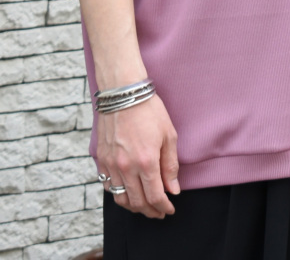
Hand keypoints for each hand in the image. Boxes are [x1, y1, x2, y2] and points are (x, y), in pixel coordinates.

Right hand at [96, 93, 179, 217]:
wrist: (123, 92)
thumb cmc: (149, 110)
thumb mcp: (169, 135)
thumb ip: (170, 165)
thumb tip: (173, 189)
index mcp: (146, 162)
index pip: (155, 196)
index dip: (164, 207)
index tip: (169, 209)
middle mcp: (126, 167)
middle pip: (138, 202)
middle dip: (150, 211)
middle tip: (159, 212)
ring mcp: (111, 164)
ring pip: (121, 198)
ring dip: (134, 206)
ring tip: (144, 205)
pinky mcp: (101, 158)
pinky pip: (108, 185)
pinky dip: (118, 194)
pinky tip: (128, 191)